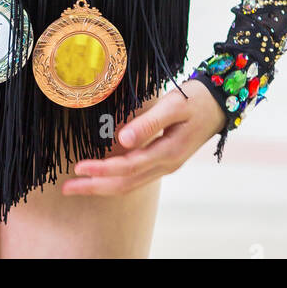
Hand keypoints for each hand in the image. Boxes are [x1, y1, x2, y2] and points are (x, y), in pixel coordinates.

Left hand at [62, 80, 227, 196]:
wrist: (219, 103)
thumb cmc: (196, 99)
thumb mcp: (174, 105)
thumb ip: (148, 123)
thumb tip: (121, 139)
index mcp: (168, 153)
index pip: (128, 167)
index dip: (102, 169)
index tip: (79, 167)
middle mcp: (166, 165)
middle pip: (125, 184)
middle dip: (95, 187)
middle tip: (67, 188)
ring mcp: (165, 165)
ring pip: (130, 184)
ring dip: (103, 186)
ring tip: (78, 185)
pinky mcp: (163, 160)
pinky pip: (136, 176)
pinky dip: (116, 178)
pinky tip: (101, 174)